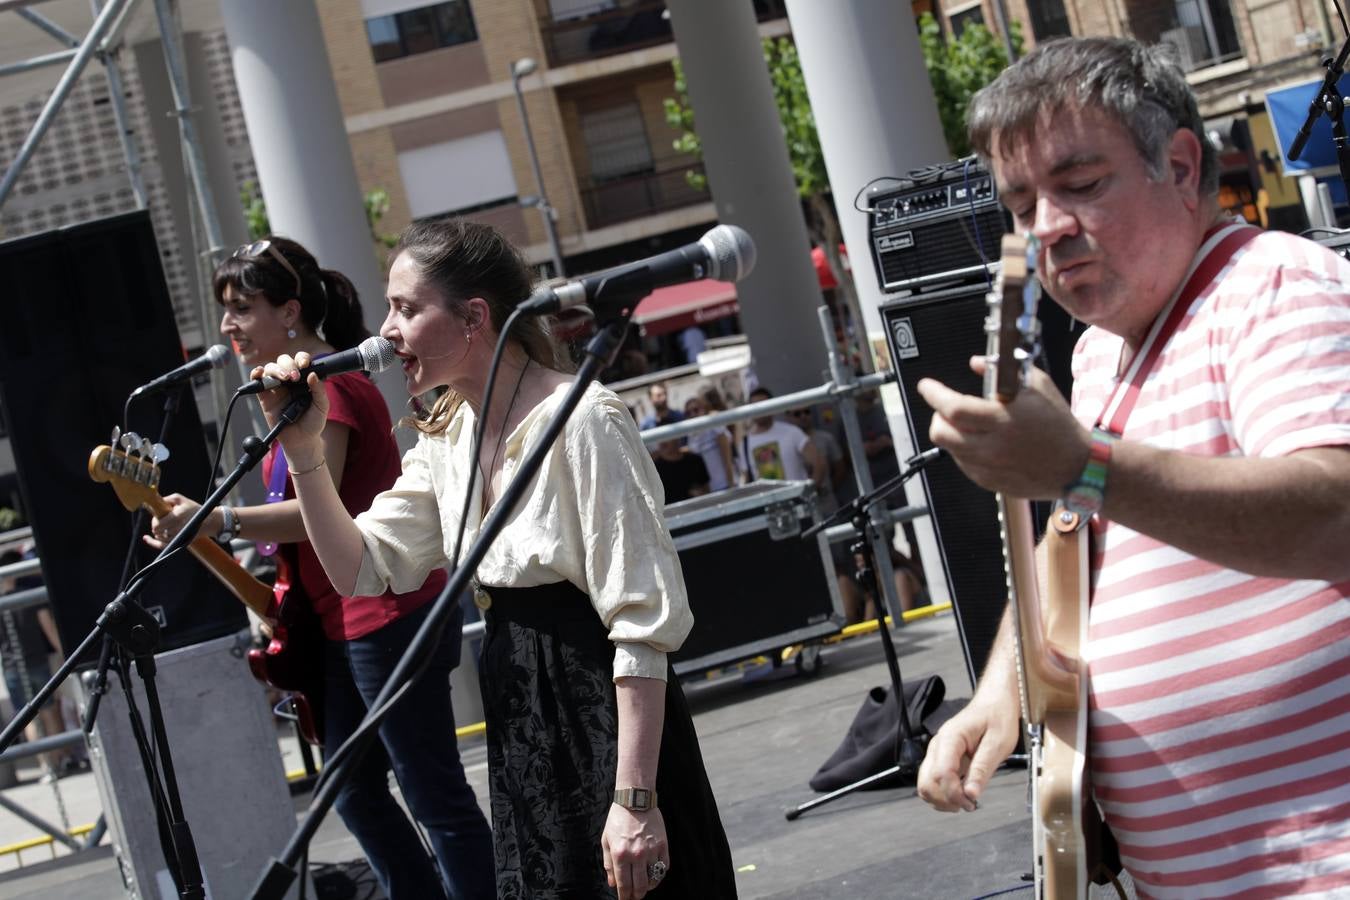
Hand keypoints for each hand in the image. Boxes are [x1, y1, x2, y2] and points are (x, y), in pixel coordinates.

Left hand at [143, 494, 212, 548]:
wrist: (208, 521)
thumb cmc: (192, 508)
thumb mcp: (180, 499)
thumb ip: (166, 499)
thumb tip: (153, 501)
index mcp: (177, 516)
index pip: (158, 523)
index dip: (155, 521)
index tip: (157, 517)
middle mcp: (177, 528)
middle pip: (157, 531)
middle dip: (156, 526)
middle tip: (160, 521)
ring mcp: (179, 537)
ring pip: (160, 538)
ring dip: (158, 532)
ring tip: (163, 527)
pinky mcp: (180, 542)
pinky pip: (163, 546)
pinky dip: (154, 542)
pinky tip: (146, 538)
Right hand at [253, 352, 328, 466]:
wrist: (301, 440)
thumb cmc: (312, 422)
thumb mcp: (322, 406)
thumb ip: (319, 390)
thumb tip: (313, 374)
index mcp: (304, 379)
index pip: (301, 361)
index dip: (301, 359)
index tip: (305, 364)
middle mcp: (289, 380)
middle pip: (284, 361)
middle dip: (288, 365)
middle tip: (294, 377)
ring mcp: (276, 387)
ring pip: (270, 368)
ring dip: (276, 370)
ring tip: (284, 379)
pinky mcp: (264, 396)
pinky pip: (257, 381)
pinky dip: (256, 374)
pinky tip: (260, 373)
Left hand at [601, 805, 669, 899]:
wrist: (635, 799)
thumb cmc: (618, 819)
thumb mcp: (606, 840)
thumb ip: (608, 863)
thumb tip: (612, 883)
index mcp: (620, 854)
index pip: (623, 884)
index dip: (624, 896)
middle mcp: (636, 855)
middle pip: (639, 886)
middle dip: (636, 895)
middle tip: (635, 897)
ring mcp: (651, 850)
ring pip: (653, 878)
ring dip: (649, 887)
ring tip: (645, 886)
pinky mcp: (662, 844)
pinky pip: (664, 866)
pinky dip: (659, 874)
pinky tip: (654, 873)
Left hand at [916, 357, 1089, 498]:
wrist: (1076, 465)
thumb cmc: (1058, 425)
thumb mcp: (1037, 387)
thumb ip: (1004, 373)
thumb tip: (977, 363)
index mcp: (1002, 420)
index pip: (952, 408)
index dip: (934, 394)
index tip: (927, 386)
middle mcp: (992, 447)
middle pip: (941, 432)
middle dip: (938, 416)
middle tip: (946, 409)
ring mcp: (989, 468)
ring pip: (949, 449)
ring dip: (952, 434)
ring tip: (971, 426)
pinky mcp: (990, 483)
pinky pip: (964, 465)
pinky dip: (964, 451)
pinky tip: (982, 443)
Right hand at [916, 694, 1019, 811]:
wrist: (994, 702)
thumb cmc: (998, 717)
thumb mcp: (998, 744)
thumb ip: (982, 769)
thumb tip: (971, 794)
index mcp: (951, 738)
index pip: (941, 772)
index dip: (954, 793)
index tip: (971, 803)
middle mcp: (938, 745)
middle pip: (926, 782)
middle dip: (945, 800)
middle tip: (968, 805)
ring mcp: (937, 752)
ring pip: (925, 785)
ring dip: (941, 799)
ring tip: (964, 802)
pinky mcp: (941, 758)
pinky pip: (932, 781)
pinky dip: (942, 794)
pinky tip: (960, 794)